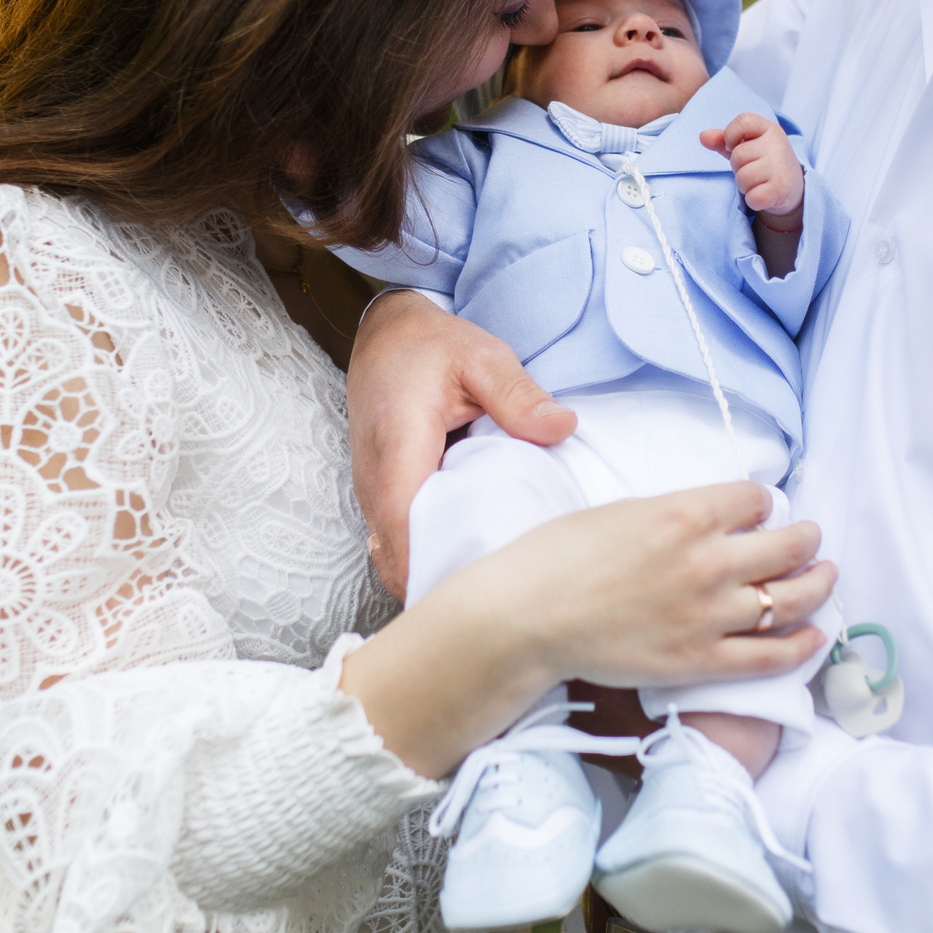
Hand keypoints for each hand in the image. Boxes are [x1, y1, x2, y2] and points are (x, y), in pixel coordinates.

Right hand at [337, 482, 831, 779]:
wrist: (528, 617)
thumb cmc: (559, 556)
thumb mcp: (622, 511)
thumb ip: (674, 513)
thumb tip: (709, 518)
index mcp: (686, 513)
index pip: (756, 499)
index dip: (762, 502)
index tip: (758, 509)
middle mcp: (709, 561)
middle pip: (788, 545)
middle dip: (806, 538)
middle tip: (810, 538)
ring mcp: (710, 615)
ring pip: (792, 598)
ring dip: (818, 584)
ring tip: (826, 576)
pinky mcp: (702, 661)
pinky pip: (771, 655)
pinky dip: (801, 645)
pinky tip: (814, 636)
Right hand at [347, 289, 574, 593]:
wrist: (386, 335)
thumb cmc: (433, 346)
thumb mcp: (483, 357)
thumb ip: (518, 394)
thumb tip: (562, 428)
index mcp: (399, 441)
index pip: (402, 520)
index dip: (430, 561)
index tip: (476, 587)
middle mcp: (374, 475)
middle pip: (395, 551)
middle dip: (437, 579)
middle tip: (499, 597)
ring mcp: (370, 490)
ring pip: (391, 552)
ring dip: (430, 570)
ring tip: (488, 584)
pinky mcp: (378, 496)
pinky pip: (394, 540)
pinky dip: (424, 555)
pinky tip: (467, 557)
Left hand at [701, 113, 804, 227]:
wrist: (793, 188)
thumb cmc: (764, 163)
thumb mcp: (746, 146)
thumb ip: (723, 140)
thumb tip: (703, 136)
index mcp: (769, 129)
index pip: (743, 122)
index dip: (731, 136)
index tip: (737, 146)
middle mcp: (777, 144)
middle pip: (737, 156)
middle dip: (739, 168)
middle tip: (755, 170)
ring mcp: (780, 167)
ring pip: (742, 178)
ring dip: (745, 185)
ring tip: (760, 182)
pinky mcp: (781, 189)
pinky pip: (752, 197)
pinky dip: (753, 200)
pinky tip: (764, 195)